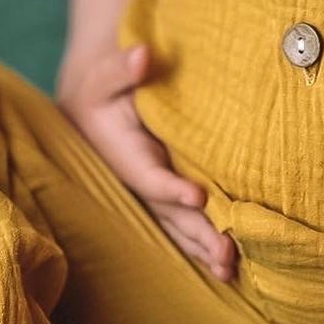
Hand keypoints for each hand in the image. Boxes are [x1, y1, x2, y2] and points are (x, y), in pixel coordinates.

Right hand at [56, 42, 236, 280]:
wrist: (93, 106)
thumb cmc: (105, 86)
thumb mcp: (106, 74)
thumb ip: (123, 67)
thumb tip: (143, 55)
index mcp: (122, 154)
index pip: (148, 176)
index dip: (170, 188)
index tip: (198, 195)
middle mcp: (136, 180)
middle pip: (168, 212)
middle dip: (196, 232)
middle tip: (227, 252)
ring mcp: (150, 193)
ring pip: (177, 225)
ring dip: (201, 246)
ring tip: (229, 267)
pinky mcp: (163, 197)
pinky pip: (182, 225)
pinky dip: (201, 245)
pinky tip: (226, 267)